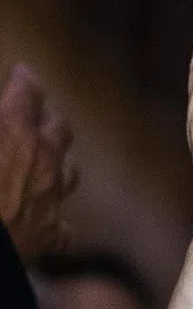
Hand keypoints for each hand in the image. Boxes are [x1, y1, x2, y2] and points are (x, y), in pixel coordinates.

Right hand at [0, 64, 73, 259]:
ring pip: (69, 171)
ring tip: (46, 158)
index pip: (28, 91)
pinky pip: (60, 226)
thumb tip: (4, 115)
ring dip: (58, 160)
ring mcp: (52, 199)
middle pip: (59, 128)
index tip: (22, 73)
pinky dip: (51, 219)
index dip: (24, 78)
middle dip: (47, 118)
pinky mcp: (50, 235)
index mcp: (14, 131)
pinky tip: (43, 218)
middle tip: (35, 115)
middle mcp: (43, 160)